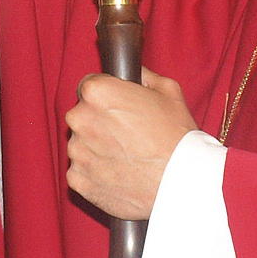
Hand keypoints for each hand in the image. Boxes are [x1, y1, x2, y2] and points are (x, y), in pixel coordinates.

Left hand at [65, 68, 196, 218]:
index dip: (106, 96)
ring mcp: (76, 152)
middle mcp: (80, 119)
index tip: (120, 108)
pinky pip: (81, 172)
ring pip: (81, 144)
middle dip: (99, 122)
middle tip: (127, 134)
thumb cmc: (176, 137)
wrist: (180, 184)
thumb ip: (145, 76)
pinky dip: (96, 173)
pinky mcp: (77, 180)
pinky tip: (120, 174)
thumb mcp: (169, 92)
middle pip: (83, 115)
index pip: (89, 86)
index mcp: (97, 92)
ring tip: (127, 157)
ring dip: (97, 148)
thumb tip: (136, 73)